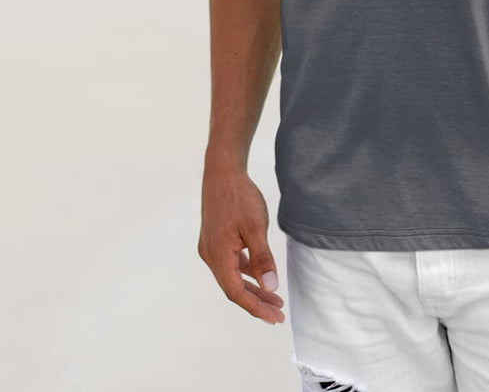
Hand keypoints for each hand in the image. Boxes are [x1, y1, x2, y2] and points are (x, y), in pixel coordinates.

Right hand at [198, 163, 284, 323]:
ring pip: (232, 277)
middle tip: (278, 314)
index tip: (274, 317)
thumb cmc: (239, 196)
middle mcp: (210, 255)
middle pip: (233, 288)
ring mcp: (211, 247)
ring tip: (274, 300)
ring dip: (252, 289)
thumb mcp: (255, 227)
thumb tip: (271, 287)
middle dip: (256, 302)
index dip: (255, 307)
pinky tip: (261, 278)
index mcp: (217, 255)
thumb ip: (263, 258)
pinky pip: (231, 264)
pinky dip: (246, 274)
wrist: (222, 170)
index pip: (236, 292)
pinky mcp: (215, 240)